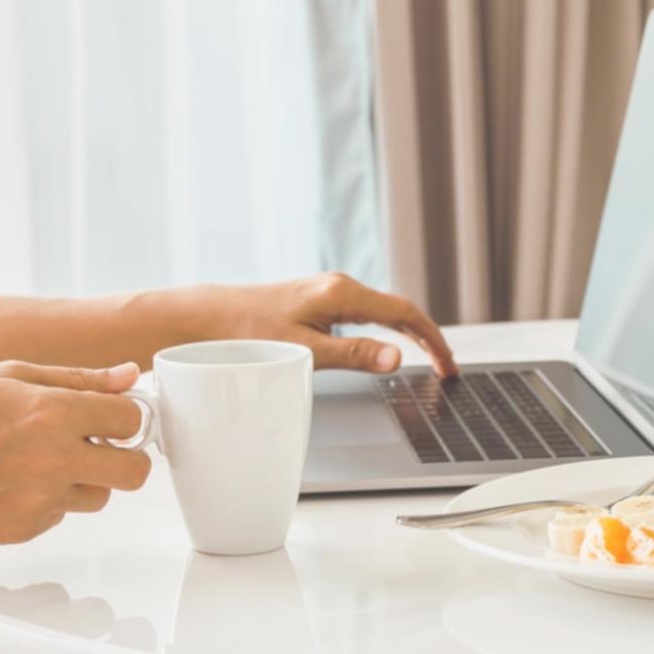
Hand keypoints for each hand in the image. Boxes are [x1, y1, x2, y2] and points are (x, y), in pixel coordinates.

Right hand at [0, 360, 151, 543]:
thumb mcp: (10, 375)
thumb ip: (78, 378)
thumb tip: (128, 375)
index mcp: (54, 412)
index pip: (133, 420)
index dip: (128, 417)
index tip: (116, 418)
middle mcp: (54, 459)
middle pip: (135, 472)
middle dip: (126, 458)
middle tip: (102, 448)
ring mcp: (40, 500)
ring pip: (99, 497)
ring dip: (84, 480)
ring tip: (40, 461)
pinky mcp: (24, 530)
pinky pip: (59, 515)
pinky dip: (46, 501)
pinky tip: (11, 481)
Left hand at [170, 272, 457, 376]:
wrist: (206, 317)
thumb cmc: (246, 333)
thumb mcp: (303, 350)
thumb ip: (352, 355)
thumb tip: (396, 359)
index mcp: (342, 294)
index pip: (405, 314)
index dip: (432, 340)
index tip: (448, 365)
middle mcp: (339, 286)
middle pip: (399, 310)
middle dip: (427, 337)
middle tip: (446, 367)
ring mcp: (328, 292)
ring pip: (383, 310)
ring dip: (409, 333)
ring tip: (428, 358)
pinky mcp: (317, 301)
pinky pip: (366, 313)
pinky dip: (387, 330)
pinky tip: (387, 346)